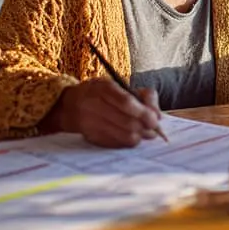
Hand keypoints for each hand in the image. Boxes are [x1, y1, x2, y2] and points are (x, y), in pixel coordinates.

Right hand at [45, 78, 161, 147]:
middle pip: (128, 122)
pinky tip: (130, 136)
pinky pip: (117, 144)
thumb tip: (157, 117)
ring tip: (144, 133)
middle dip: (145, 128)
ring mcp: (90, 123)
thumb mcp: (119, 85)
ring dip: (139, 137)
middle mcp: (94, 105)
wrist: (71, 105)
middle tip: (153, 129)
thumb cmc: (102, 92)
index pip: (127, 103)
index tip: (155, 120)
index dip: (144, 113)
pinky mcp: (91, 137)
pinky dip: (128, 142)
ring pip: (124, 136)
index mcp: (103, 88)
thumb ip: (141, 96)